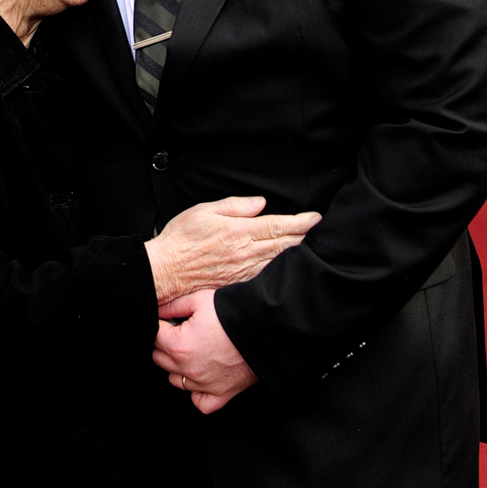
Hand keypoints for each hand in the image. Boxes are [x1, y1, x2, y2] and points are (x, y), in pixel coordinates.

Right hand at [144, 197, 319, 302]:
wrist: (166, 270)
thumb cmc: (181, 240)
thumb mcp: (204, 211)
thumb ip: (235, 206)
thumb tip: (260, 204)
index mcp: (239, 233)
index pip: (278, 225)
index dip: (301, 222)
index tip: (316, 218)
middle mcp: (246, 254)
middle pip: (285, 245)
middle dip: (305, 236)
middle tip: (320, 230)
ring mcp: (244, 272)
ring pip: (279, 261)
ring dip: (296, 253)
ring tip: (310, 246)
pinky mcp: (239, 284)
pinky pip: (266, 275)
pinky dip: (280, 269)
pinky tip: (286, 267)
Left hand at [153, 289, 256, 413]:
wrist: (265, 328)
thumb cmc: (232, 314)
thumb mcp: (199, 300)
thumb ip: (172, 306)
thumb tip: (156, 309)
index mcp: (179, 346)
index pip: (154, 336)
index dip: (161, 325)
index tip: (170, 320)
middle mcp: (188, 369)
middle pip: (160, 359)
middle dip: (166, 345)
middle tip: (181, 333)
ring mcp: (204, 385)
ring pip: (175, 381)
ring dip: (178, 367)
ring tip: (193, 352)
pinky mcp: (221, 394)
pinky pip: (200, 402)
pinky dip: (198, 393)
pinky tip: (201, 378)